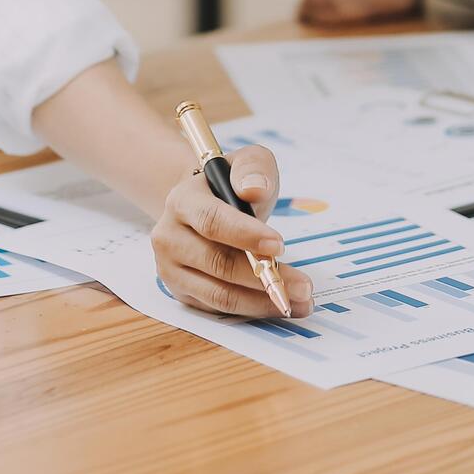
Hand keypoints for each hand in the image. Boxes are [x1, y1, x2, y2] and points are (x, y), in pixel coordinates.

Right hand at [151, 143, 314, 319]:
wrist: (205, 206)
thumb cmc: (231, 185)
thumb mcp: (247, 164)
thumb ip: (253, 169)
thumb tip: (253, 190)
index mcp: (182, 200)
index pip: (212, 220)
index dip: (245, 235)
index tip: (280, 246)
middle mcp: (169, 237)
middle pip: (217, 263)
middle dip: (264, 277)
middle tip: (303, 285)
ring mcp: (172, 269)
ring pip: (220, 294)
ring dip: (262, 301)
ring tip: (298, 301)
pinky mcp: (182, 293)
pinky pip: (220, 309)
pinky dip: (252, 310)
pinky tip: (278, 304)